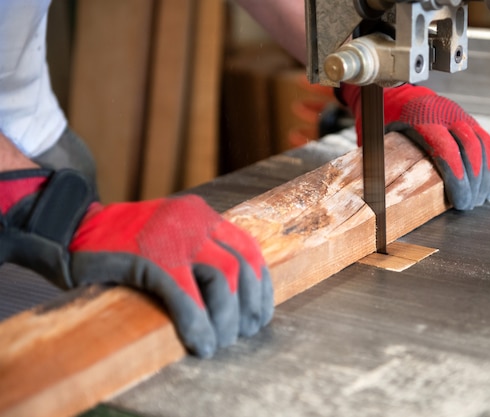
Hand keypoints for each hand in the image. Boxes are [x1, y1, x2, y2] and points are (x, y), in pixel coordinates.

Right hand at [0, 169, 272, 357]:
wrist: (72, 228)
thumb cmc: (124, 243)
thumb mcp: (172, 238)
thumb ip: (200, 255)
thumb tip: (232, 299)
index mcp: (202, 216)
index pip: (249, 248)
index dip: (261, 285)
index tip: (260, 312)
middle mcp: (194, 221)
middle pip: (240, 266)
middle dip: (247, 306)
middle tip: (243, 332)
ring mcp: (172, 236)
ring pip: (221, 278)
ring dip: (226, 317)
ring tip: (220, 342)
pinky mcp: (148, 257)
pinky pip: (184, 294)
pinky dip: (197, 322)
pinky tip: (200, 343)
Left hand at [340, 84, 489, 209]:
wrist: (395, 94)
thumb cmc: (384, 120)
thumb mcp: (379, 138)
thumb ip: (385, 162)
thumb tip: (382, 197)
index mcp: (421, 119)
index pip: (447, 151)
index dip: (457, 180)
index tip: (461, 202)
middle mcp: (445, 114)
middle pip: (470, 149)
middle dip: (475, 181)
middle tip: (470, 205)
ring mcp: (458, 113)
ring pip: (482, 144)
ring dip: (485, 173)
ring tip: (480, 198)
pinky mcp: (466, 117)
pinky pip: (483, 140)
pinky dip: (487, 162)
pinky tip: (485, 182)